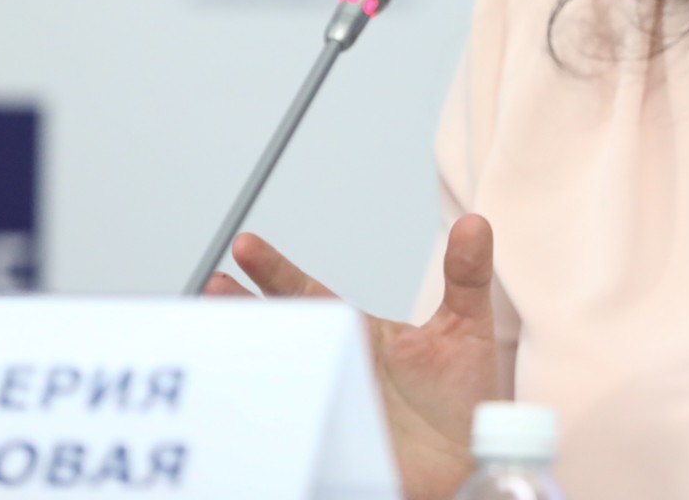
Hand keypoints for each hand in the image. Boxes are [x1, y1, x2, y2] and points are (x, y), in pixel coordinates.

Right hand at [203, 214, 504, 499]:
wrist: (471, 465)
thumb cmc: (465, 398)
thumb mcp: (468, 329)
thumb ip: (467, 276)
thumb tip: (475, 224)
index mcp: (360, 335)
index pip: (309, 296)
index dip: (276, 272)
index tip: (247, 247)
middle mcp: (337, 367)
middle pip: (280, 334)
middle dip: (242, 312)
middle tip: (213, 289)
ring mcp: (330, 405)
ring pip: (276, 380)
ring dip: (245, 363)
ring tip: (214, 341)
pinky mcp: (333, 447)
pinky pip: (290, 432)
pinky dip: (265, 422)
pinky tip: (245, 410)